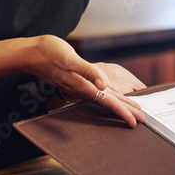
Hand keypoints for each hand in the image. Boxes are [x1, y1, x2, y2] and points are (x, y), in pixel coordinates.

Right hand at [28, 35, 145, 126]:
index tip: (135, 121)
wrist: (31, 53)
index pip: (108, 101)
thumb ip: (87, 71)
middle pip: (109, 102)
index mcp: (83, 85)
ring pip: (105, 98)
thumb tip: (103, 84)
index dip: (123, 111)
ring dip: (119, 105)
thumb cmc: (49, 52)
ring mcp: (81, 85)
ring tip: (132, 111)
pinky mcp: (78, 80)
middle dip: (126, 111)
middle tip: (142, 120)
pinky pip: (98, 91)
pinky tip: (113, 97)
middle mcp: (83, 88)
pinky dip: (109, 96)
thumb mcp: (69, 58)